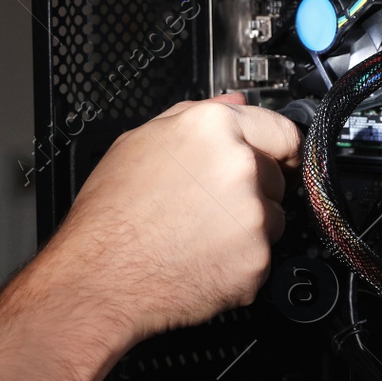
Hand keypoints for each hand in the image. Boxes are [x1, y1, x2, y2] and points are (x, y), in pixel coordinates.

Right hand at [40, 93, 301, 343]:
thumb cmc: (110, 216)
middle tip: (208, 206)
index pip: (281, 129)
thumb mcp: (137, 143)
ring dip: (247, 227)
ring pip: (272, 218)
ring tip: (199, 234)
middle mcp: (240, 166)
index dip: (278, 147)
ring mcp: (252, 215)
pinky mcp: (257, 260)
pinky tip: (202, 258)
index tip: (279, 159)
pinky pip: (262, 257)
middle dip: (252, 190)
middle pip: (275, 176)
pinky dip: (240, 261)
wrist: (100, 278)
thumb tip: (231, 103)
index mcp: (212, 128)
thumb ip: (192, 117)